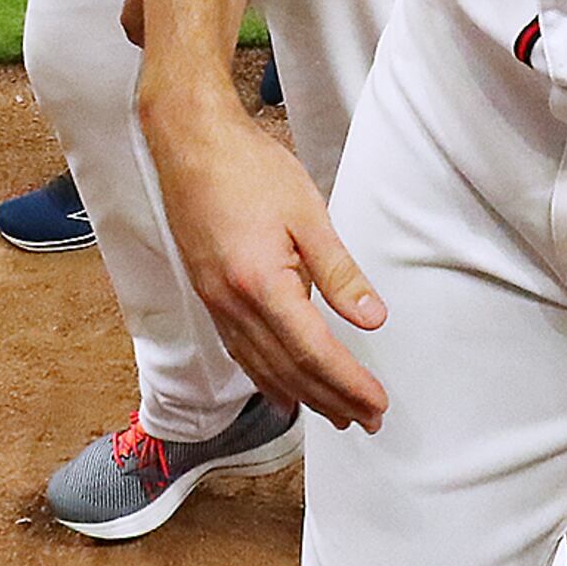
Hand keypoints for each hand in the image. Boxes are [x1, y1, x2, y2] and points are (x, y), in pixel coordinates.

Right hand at [140, 97, 389, 430]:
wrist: (189, 144)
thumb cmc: (248, 169)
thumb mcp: (308, 214)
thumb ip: (340, 272)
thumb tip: (373, 319)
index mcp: (261, 285)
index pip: (313, 352)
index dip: (348, 384)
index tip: (377, 405)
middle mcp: (233, 305)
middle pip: (289, 371)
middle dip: (332, 401)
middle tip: (369, 421)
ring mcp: (216, 304)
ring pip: (263, 369)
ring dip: (303, 397)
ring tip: (337, 415)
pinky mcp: (209, 296)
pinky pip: (241, 353)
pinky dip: (267, 379)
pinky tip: (284, 389)